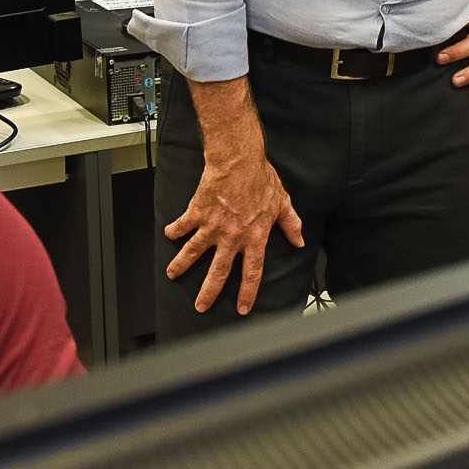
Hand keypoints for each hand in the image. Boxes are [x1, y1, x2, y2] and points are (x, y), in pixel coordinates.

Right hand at [163, 79, 304, 314]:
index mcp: (254, 236)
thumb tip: (299, 240)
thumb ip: (291, 224)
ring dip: (182, 265)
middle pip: (219, 272)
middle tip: (200, 306)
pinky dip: (175, 230)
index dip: (248, 292)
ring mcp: (213, 226)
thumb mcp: (282, 202)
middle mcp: (233, 236)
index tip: (242, 308)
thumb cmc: (261, 179)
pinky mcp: (198, 212)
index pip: (253, 271)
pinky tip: (169, 235)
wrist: (239, 160)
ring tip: (172, 274)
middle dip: (209, 292)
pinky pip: (183, 225)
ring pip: (194, 252)